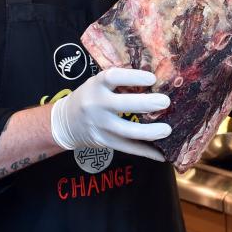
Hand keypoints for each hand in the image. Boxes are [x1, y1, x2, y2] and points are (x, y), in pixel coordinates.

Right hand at [51, 68, 171, 160]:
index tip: (152, 79)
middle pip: (121, 105)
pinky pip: (127, 148)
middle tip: (165, 102)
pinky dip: (145, 151)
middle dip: (145, 104)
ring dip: (148, 132)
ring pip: (125, 131)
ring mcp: (99, 125)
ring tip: (167, 130)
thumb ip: (120, 83)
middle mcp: (96, 104)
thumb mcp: (98, 83)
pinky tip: (161, 153)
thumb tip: (157, 83)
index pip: (113, 77)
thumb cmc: (90, 96)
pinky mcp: (104, 141)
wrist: (65, 122)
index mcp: (96, 85)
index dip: (133, 77)